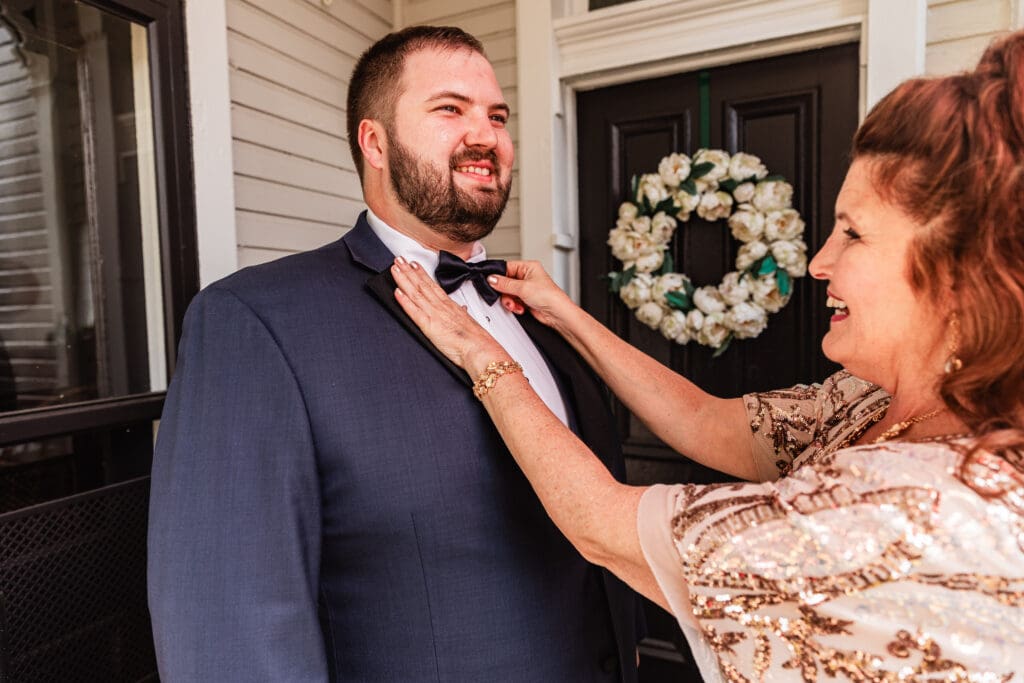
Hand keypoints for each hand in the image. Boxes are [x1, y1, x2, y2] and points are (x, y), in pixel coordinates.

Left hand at [391, 257, 506, 370]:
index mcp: (450, 306)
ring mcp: (434, 315)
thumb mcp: (469, 323)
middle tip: (399, 259)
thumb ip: (462, 314)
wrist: (479, 350)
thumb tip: (462, 309)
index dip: (422, 274)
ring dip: (404, 279)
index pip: (432, 286)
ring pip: (416, 293)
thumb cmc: (477, 340)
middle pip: (422, 285)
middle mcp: (441, 307)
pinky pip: (414, 311)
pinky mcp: (429, 326)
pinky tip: (397, 292)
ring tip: (395, 268)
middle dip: (409, 271)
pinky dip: (405, 301)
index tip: (414, 264)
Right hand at [491, 260, 573, 329]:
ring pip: (508, 293)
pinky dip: (514, 306)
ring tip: (515, 304)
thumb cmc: (549, 296)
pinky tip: (520, 308)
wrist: (557, 314)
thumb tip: (491, 278)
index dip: (498, 275)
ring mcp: (527, 289)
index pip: (507, 267)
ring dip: (510, 301)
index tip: (491, 282)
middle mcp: (528, 277)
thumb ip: (504, 283)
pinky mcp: (526, 300)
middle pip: (506, 282)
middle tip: (507, 296)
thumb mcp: (523, 287)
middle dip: (505, 292)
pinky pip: (513, 301)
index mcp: (529, 267)